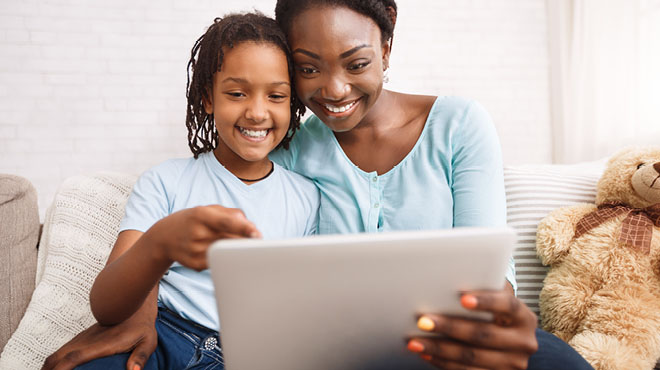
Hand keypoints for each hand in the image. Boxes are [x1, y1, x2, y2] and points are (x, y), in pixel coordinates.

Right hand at [42, 314, 156, 369]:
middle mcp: (88, 341)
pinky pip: (63, 350)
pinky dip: (54, 361)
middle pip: (59, 356)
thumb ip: (141, 356)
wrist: (133, 302)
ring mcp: (84, 338)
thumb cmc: (142, 325)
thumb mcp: (148, 340)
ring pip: (58, 353)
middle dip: (48, 369)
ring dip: (49, 366)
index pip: (75, 357)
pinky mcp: (84, 337)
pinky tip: (54, 368)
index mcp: (101, 345)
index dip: (62, 368)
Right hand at [146, 205, 260, 270]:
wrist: (163, 238)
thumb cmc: (191, 220)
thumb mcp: (206, 209)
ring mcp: (195, 250)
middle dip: (245, 240)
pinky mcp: (196, 264)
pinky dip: (224, 257)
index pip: (227, 222)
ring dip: (236, 249)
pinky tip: (218, 251)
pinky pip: (219, 262)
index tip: (257, 234)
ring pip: (227, 252)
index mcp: (201, 215)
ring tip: (235, 243)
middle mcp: (197, 233)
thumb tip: (249, 225)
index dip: (244, 228)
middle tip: (255, 240)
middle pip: (230, 239)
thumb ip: (230, 213)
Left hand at [407, 289, 537, 369]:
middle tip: (423, 320)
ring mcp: (512, 364)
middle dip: (450, 327)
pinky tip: (426, 354)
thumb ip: (484, 287)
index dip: (486, 301)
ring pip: (472, 357)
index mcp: (524, 317)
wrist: (511, 346)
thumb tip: (452, 273)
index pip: (507, 305)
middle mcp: (523, 342)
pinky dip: (443, 363)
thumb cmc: (495, 314)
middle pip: (483, 334)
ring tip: (415, 341)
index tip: (462, 298)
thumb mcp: (497, 300)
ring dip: (440, 349)